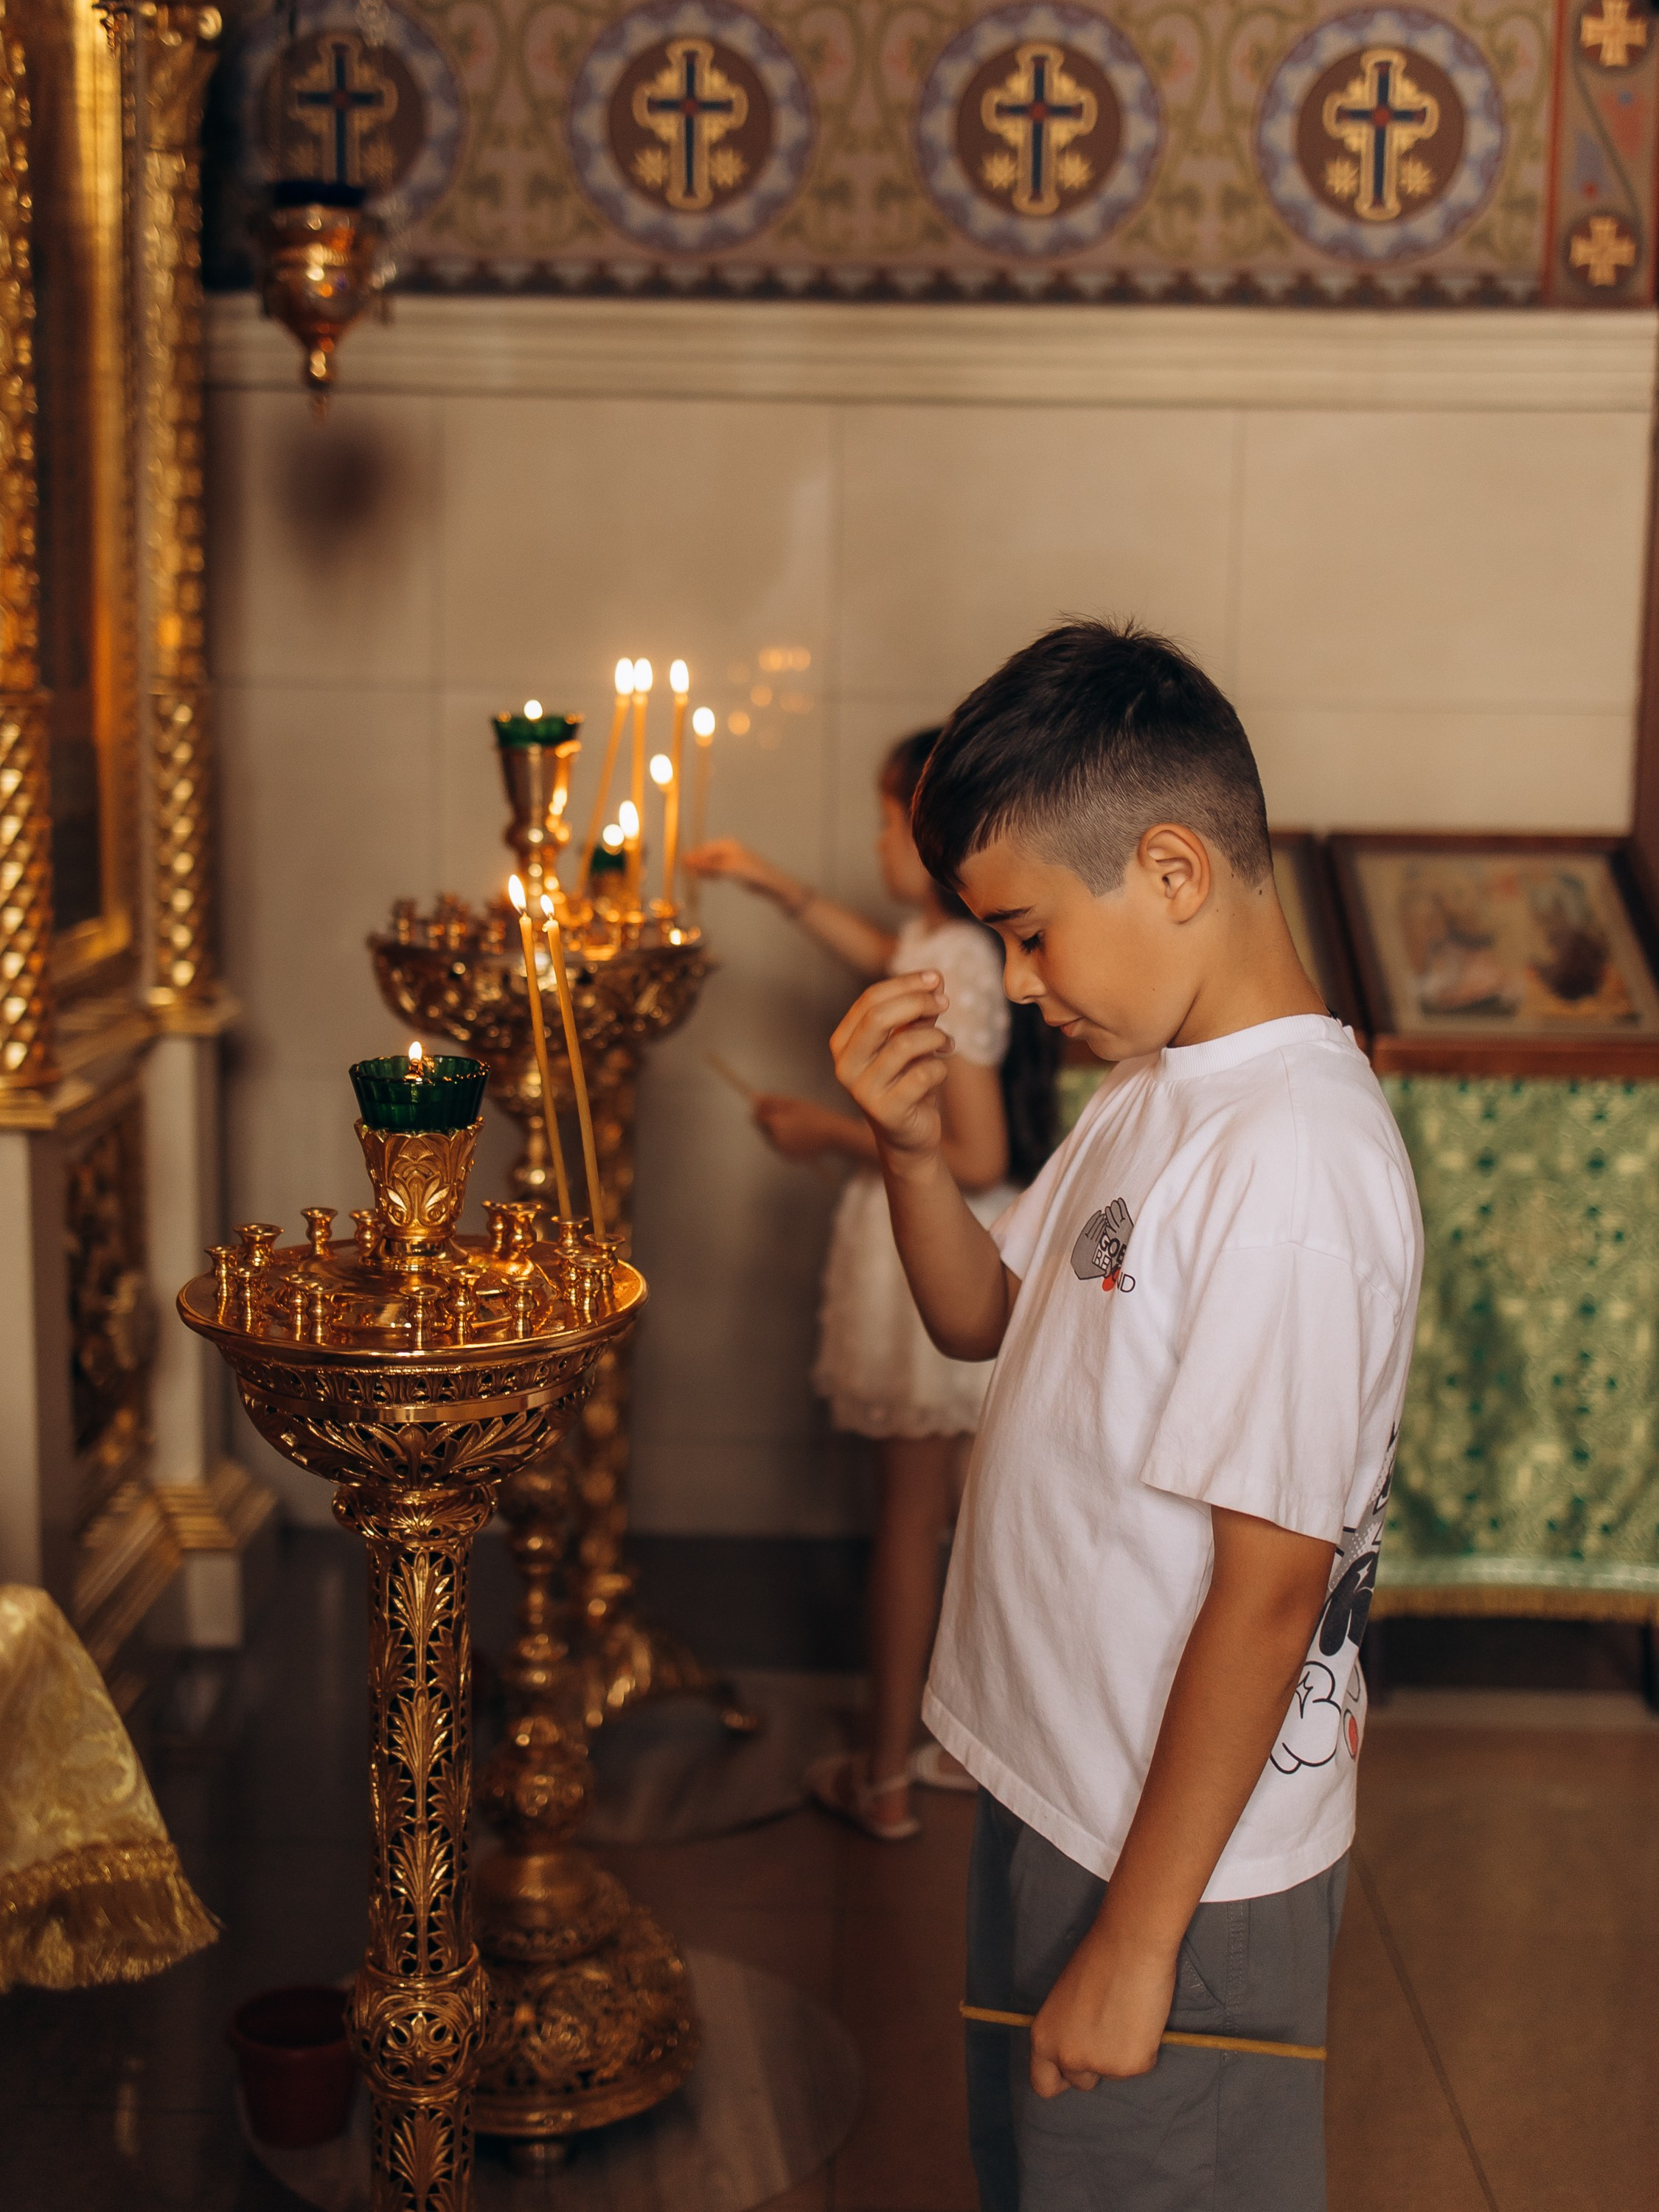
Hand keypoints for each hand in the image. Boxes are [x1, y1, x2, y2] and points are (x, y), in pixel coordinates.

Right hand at [684, 838, 795, 902]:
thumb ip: (707, 866)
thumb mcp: (726, 868)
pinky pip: (718, 870)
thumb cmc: (750, 872)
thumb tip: (689, 863)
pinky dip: (711, 874)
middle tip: (684, 871)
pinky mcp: (735, 870)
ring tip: (692, 876)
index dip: (693, 857)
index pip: (705, 849)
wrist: (768, 883)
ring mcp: (732, 860)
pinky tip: (705, 878)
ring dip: (703, 869)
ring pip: (712, 864)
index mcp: (727, 845)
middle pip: (708, 855)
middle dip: (697, 863)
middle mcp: (729, 850)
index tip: (682, 863)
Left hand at [752, 1094, 846, 1160]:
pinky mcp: (790, 1158)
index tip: (768, 1107)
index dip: (760, 1111)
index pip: (758, 1118)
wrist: (833, 1135)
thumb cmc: (814, 1115)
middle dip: (770, 1123)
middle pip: (764, 1130)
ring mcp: (783, 1151)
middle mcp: (777, 1140)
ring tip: (797, 1126)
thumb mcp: (793, 1104)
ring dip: (778, 1133)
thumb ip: (772, 1101)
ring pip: (772, 1140)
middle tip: (787, 1117)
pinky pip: (782, 1148)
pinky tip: (801, 1136)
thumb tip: (754, 1098)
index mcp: (777, 1124)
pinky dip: (788, 1142)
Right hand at [829, 972, 952, 1167]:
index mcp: (844, 1042)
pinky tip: (941, 1070)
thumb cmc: (908, 1081)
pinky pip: (922, 1075)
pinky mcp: (885, 1111)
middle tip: (945, 1002)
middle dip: (918, 1002)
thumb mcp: (912, 1040)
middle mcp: (845, 1065)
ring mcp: (862, 1091)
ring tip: (947, 1042)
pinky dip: (939, 1066)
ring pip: (903, 1045)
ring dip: (935, 1037)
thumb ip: (919, 1012)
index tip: (936, 978)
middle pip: (878, 1018)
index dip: (906, 983)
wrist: (909, 1136)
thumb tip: (937, 979)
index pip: (870, 999)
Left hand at [1028, 1929, 1175, 2097]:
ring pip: (1113, 2074)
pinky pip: (1141, 2064)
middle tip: (1108, 2031)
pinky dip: (1144, 2048)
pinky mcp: (1132, 2065)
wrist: (1130, 1944)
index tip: (1073, 2068)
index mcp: (1043, 2039)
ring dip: (1121, 2054)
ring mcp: (1100, 2065)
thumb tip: (1079, 2049)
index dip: (1061, 2077)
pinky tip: (1141, 2017)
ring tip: (1126, 2014)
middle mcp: (1067, 2057)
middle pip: (1081, 2082)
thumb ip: (1066, 2031)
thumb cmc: (1097, 1960)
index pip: (1043, 2084)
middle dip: (1095, 2065)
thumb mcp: (1064, 2002)